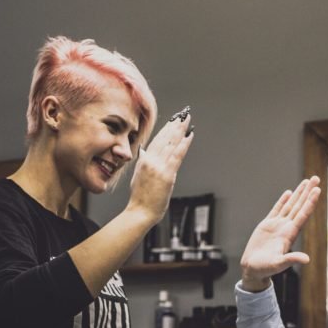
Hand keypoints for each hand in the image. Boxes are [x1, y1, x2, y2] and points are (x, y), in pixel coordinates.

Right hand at [127, 110, 193, 224]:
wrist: (139, 212)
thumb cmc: (140, 199)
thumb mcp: (137, 176)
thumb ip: (143, 163)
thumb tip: (145, 152)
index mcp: (143, 160)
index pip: (157, 140)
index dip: (166, 129)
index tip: (173, 120)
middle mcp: (150, 160)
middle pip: (164, 138)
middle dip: (175, 125)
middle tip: (183, 114)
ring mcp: (159, 167)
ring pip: (171, 144)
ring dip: (181, 130)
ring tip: (187, 120)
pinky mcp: (167, 175)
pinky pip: (177, 156)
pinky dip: (184, 144)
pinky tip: (189, 136)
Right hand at [239, 177, 320, 291]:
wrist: (253, 269)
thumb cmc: (265, 269)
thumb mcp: (278, 265)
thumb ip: (291, 260)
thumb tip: (306, 259)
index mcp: (289, 235)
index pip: (302, 215)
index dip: (310, 202)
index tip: (317, 190)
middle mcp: (285, 228)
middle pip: (299, 206)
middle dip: (308, 192)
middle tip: (316, 178)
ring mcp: (277, 226)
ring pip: (290, 206)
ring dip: (298, 193)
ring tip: (306, 182)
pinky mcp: (266, 225)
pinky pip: (277, 210)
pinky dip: (283, 201)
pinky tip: (289, 193)